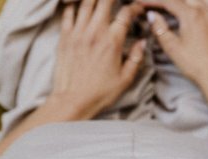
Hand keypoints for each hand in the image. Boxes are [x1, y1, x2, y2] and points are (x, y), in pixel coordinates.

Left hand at [49, 0, 146, 118]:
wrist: (74, 99)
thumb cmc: (100, 92)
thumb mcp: (125, 79)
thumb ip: (136, 58)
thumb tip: (142, 43)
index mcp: (112, 42)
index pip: (125, 14)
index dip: (134, 7)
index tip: (137, 9)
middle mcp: (95, 32)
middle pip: (104, 1)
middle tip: (117, 1)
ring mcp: (78, 32)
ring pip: (86, 2)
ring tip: (101, 1)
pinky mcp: (65, 35)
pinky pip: (68, 12)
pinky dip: (74, 5)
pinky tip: (79, 6)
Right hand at [144, 0, 207, 96]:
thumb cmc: (197, 66)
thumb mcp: (173, 49)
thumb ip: (160, 29)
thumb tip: (152, 15)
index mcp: (191, 15)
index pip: (169, 1)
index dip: (154, 0)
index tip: (143, 2)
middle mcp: (206, 9)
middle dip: (170, 0)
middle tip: (162, 6)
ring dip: (188, 0)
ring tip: (179, 6)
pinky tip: (202, 2)